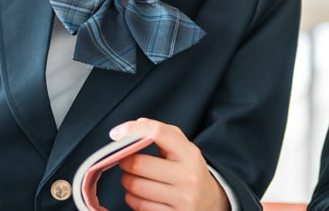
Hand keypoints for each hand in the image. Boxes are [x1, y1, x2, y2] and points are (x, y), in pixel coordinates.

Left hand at [111, 118, 226, 210]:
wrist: (211, 202)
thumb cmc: (190, 171)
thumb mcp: (184, 150)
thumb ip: (163, 134)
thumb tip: (134, 127)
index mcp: (190, 155)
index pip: (158, 133)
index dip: (133, 130)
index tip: (117, 134)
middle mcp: (188, 177)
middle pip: (138, 164)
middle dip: (125, 162)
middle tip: (126, 161)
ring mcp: (181, 199)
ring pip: (134, 186)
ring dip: (127, 181)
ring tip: (135, 178)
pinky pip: (138, 205)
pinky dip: (133, 198)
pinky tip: (141, 194)